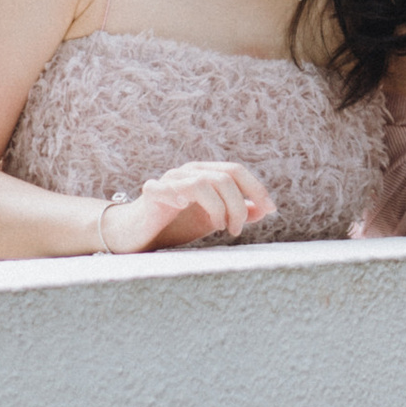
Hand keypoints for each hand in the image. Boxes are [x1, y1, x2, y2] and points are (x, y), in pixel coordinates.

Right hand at [95, 163, 272, 250]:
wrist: (134, 235)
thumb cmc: (174, 225)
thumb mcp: (212, 220)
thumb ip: (237, 212)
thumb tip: (265, 208)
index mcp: (205, 174)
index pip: (237, 171)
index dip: (257, 189)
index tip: (271, 210)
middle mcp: (189, 171)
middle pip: (227, 175)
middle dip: (240, 204)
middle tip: (237, 230)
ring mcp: (171, 179)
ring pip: (207, 181)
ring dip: (222, 208)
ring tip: (220, 228)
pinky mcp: (154, 191)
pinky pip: (179, 188)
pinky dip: (196, 202)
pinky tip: (201, 218)